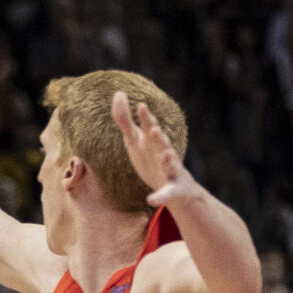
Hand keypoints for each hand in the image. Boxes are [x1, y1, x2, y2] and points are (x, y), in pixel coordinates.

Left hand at [110, 91, 198, 210]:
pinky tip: (150, 200)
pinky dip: (159, 197)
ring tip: (167, 154)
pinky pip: (166, 193)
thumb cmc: (152, 159)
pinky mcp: (172, 189)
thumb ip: (126, 121)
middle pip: (162, 143)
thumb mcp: (136, 140)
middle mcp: (164, 152)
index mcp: (154, 141)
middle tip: (153, 129)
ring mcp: (170, 170)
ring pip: (170, 164)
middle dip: (158, 136)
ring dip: (169, 159)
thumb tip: (119, 93)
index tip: (141, 106)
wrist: (174, 188)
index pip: (150, 127)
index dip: (146, 118)